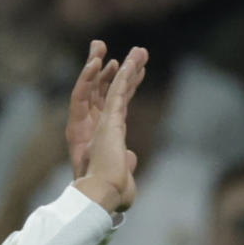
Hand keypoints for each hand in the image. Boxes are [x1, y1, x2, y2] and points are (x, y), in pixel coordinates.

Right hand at [70, 42, 148, 212]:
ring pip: (114, 86)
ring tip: (140, 50)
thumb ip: (126, 161)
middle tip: (139, 51)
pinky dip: (121, 76)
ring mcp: (104, 120)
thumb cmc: (113, 192)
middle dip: (126, 69)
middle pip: (114, 89)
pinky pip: (115, 92)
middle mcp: (103, 123)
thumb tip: (132, 156)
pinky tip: (127, 60)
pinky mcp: (108, 120)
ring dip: (127, 66)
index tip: (140, 69)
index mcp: (109, 134)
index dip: (130, 85)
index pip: (120, 103)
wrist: (104, 195)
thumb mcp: (124, 174)